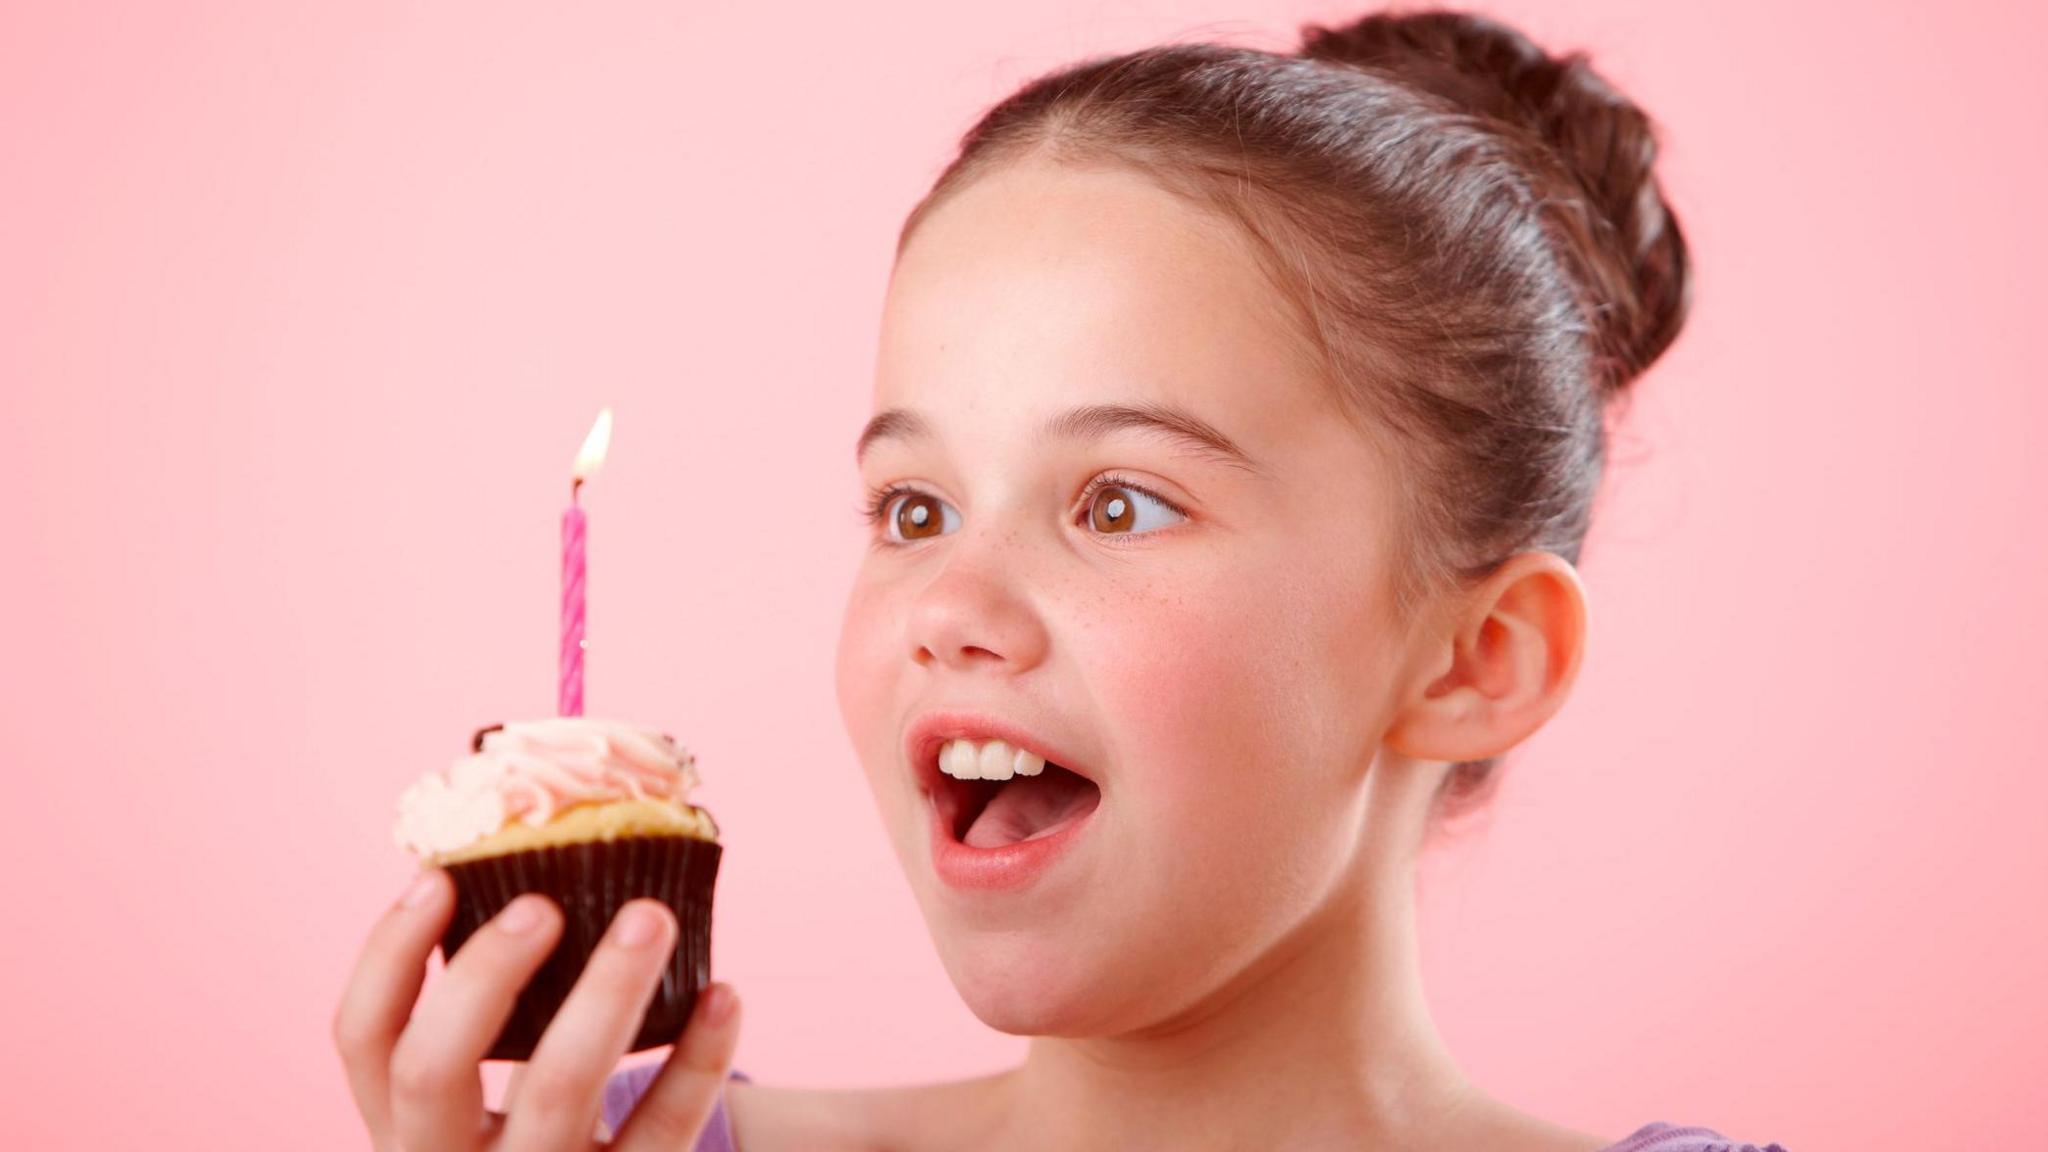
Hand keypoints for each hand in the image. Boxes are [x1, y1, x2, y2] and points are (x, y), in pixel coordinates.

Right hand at [334, 868, 741, 1149]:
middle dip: (483, 975)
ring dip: (606, 991)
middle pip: (432, 1071)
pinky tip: (723, 995)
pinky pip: (663, 1130)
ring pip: (558, 1092)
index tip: (439, 877)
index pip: (362, 1039)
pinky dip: (699, 1059)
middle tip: (544, 904)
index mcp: (405, 1126)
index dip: (389, 955)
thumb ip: (486, 1021)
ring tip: (651, 915)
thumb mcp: (488, 1107)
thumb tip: (526, 867)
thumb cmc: (536, 1145)